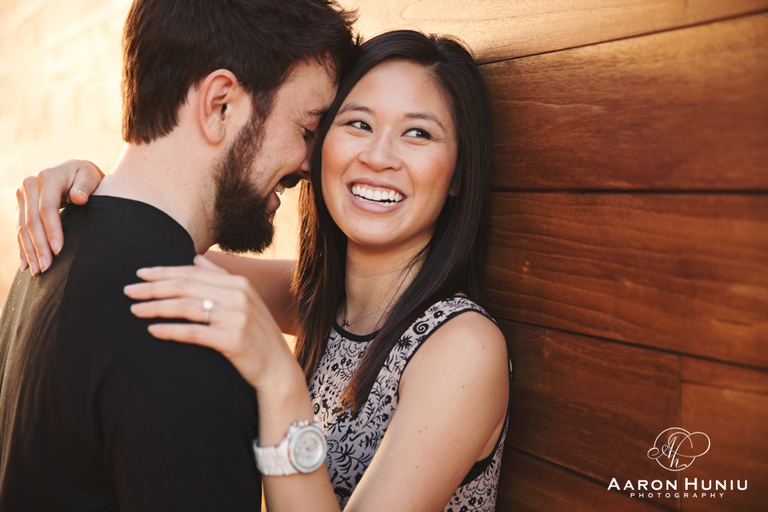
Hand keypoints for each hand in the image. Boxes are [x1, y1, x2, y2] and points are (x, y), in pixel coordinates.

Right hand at [16, 159, 103, 273]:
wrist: (73, 171)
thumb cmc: (86, 176)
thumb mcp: (90, 176)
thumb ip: (85, 186)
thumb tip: (79, 198)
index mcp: (47, 177)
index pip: (47, 208)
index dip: (52, 230)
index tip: (59, 250)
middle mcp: (29, 184)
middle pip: (32, 221)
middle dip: (39, 246)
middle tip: (47, 267)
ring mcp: (22, 195)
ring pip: (23, 228)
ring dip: (30, 251)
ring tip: (37, 271)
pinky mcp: (20, 205)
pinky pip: (20, 229)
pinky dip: (23, 247)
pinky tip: (25, 264)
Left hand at [124, 256, 295, 390]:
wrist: (278, 369)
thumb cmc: (256, 335)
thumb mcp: (244, 300)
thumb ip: (221, 277)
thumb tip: (196, 259)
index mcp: (239, 283)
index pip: (193, 272)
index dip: (164, 272)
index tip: (139, 273)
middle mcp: (239, 295)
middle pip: (186, 287)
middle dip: (154, 288)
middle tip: (128, 291)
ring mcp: (238, 317)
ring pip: (187, 307)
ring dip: (157, 308)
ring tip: (134, 311)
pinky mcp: (234, 339)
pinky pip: (195, 332)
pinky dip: (171, 330)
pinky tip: (153, 331)